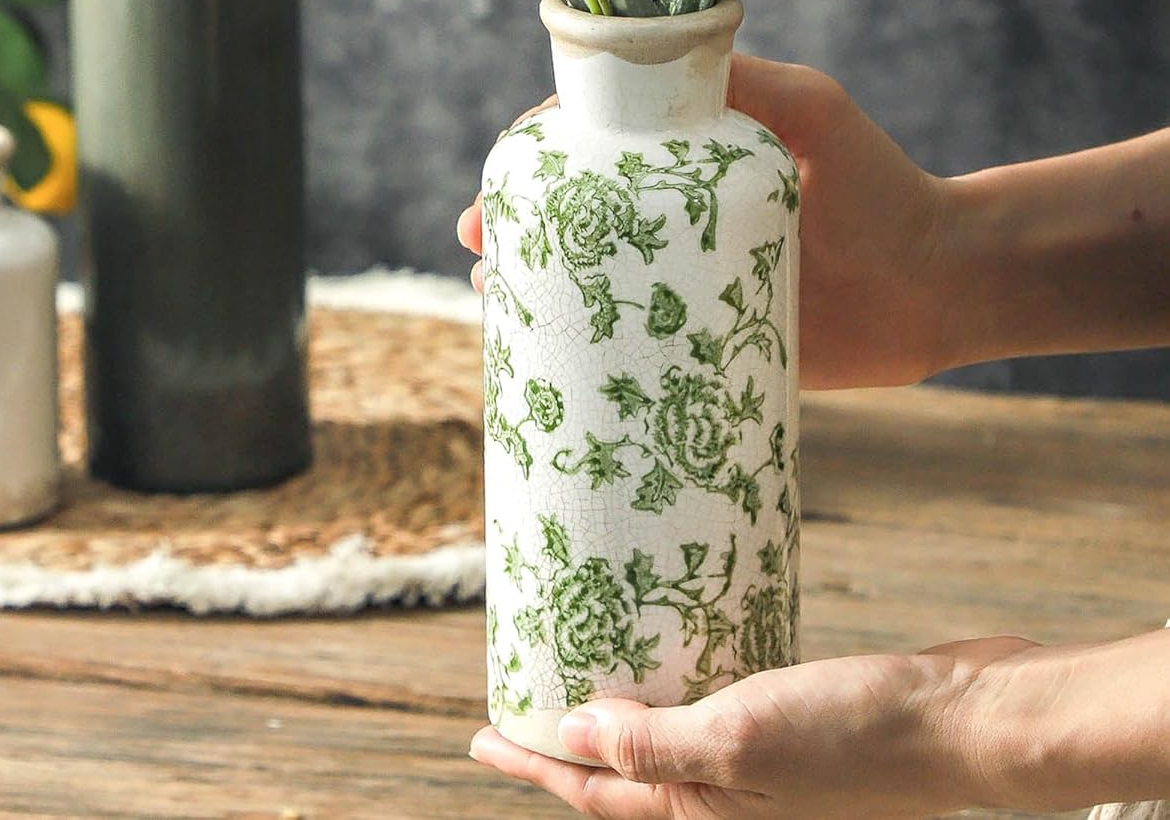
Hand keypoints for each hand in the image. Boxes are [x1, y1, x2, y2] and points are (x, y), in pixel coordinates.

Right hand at [458, 60, 957, 387]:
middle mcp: (679, 218)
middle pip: (577, 214)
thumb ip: (742, 80)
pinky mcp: (706, 347)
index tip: (502, 169)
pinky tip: (546, 358)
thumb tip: (650, 57)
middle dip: (517, 222)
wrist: (946, 279)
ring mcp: (689, 283)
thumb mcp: (808, 108)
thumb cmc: (879, 179)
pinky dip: (587, 353)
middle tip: (478, 242)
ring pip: (592, 281)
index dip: (540, 153)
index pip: (597, 145)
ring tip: (494, 299)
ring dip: (536, 284)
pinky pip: (636, 352)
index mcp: (691, 158)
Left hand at [469, 637, 1031, 819]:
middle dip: (563, 741)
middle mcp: (726, 792)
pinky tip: (667, 640)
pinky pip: (710, 701)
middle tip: (518, 695)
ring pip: (664, 734)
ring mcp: (760, 758)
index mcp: (704, 809)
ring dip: (618, 707)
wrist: (961, 722)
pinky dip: (677, 678)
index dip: (530, 765)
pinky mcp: (790, 717)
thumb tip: (565, 738)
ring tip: (580, 662)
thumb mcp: (738, 740)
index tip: (480, 736)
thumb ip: (651, 745)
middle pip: (620, 769)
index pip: (592, 792)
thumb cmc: (854, 736)